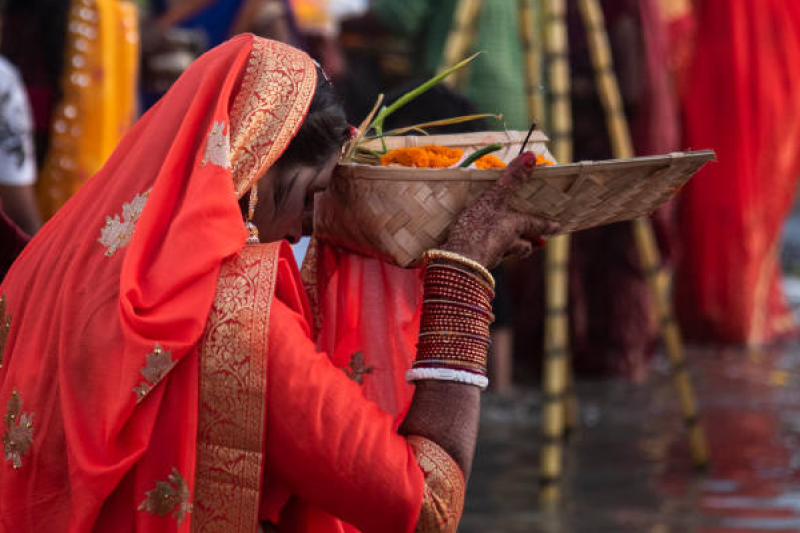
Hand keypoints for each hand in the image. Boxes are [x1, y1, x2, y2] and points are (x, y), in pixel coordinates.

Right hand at [441, 152, 559, 267]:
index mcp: (514, 226)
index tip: (557, 226)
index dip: (546, 225)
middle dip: (530, 243)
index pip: (535, 225)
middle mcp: (507, 244)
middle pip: (524, 246)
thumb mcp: (494, 198)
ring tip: (509, 250)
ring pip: (507, 254)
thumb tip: (531, 157)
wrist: (459, 261)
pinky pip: (487, 259)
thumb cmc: (478, 229)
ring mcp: (492, 256)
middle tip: (537, 243)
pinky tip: (480, 253)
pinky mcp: (475, 264)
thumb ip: (511, 179)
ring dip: (510, 252)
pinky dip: (488, 255)